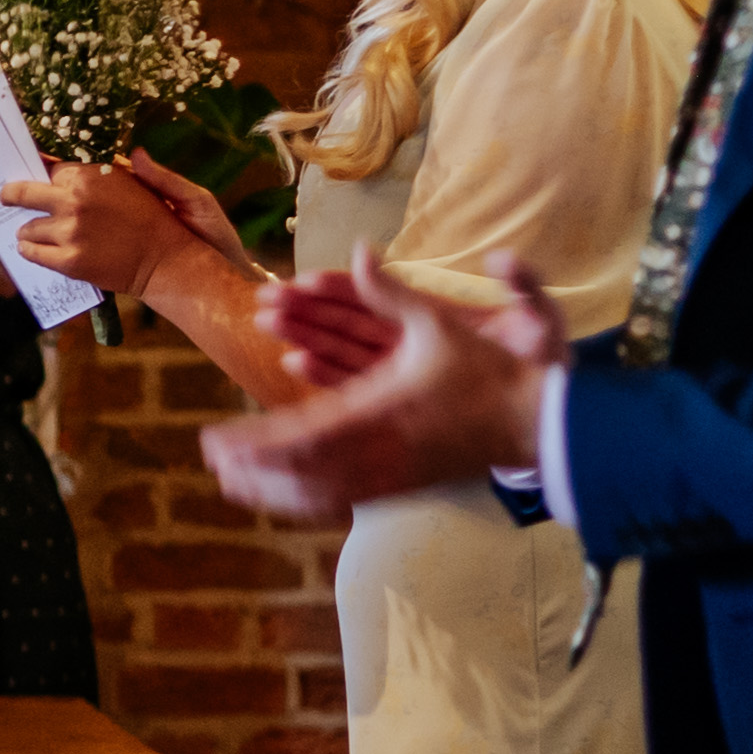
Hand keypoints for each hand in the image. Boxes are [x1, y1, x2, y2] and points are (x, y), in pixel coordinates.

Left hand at [0, 157, 216, 297]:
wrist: (168, 261)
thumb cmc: (156, 218)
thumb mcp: (137, 181)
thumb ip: (106, 170)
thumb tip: (83, 157)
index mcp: (89, 177)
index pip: (50, 170)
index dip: (44, 176)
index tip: (36, 179)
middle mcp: (74, 202)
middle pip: (23, 193)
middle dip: (11, 194)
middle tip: (5, 196)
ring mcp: (69, 233)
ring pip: (27, 228)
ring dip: (28, 229)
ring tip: (33, 232)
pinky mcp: (69, 261)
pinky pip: (32, 253)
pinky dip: (30, 250)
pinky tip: (33, 249)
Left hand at [200, 247, 566, 518]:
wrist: (539, 424)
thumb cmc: (490, 371)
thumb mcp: (440, 322)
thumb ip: (393, 291)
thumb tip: (359, 251)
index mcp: (381, 409)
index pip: (304, 433)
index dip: (258, 442)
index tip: (220, 441)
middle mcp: (380, 449)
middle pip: (302, 470)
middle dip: (254, 467)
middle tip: (213, 462)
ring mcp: (393, 474)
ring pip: (321, 492)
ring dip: (274, 489)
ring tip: (233, 484)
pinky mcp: (405, 487)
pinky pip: (346, 501)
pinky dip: (309, 502)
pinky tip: (285, 501)